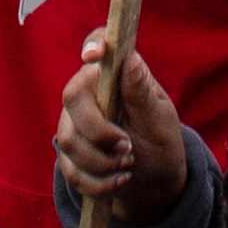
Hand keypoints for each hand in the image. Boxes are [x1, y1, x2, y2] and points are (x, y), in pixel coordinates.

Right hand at [54, 25, 192, 223]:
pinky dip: (97, 183)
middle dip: (99, 131)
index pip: (96, 44)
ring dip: (101, 162)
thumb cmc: (159, 140)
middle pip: (72, 97)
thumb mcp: (160, 119)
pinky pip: (70, 169)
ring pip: (68, 139)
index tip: (94, 56)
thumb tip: (131, 59)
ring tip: (128, 164)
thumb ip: (141, 92)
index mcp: (114, 74)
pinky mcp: (68, 152)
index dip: (91, 44)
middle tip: (128, 147)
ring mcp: (73, 121)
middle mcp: (88, 91)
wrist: (154, 178)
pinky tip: (118, 180)